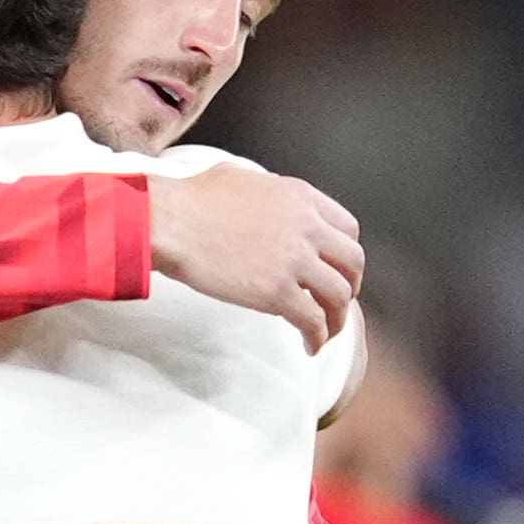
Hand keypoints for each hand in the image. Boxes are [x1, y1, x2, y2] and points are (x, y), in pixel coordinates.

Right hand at [148, 162, 362, 349]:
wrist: (171, 221)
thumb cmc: (192, 199)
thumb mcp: (243, 177)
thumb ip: (269, 191)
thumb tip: (267, 203)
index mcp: (301, 197)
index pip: (347, 228)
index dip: (345, 253)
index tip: (337, 268)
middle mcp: (306, 227)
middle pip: (352, 262)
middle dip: (350, 286)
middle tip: (337, 302)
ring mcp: (294, 260)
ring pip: (338, 295)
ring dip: (336, 318)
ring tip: (325, 332)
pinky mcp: (276, 292)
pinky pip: (312, 321)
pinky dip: (317, 338)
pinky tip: (310, 346)